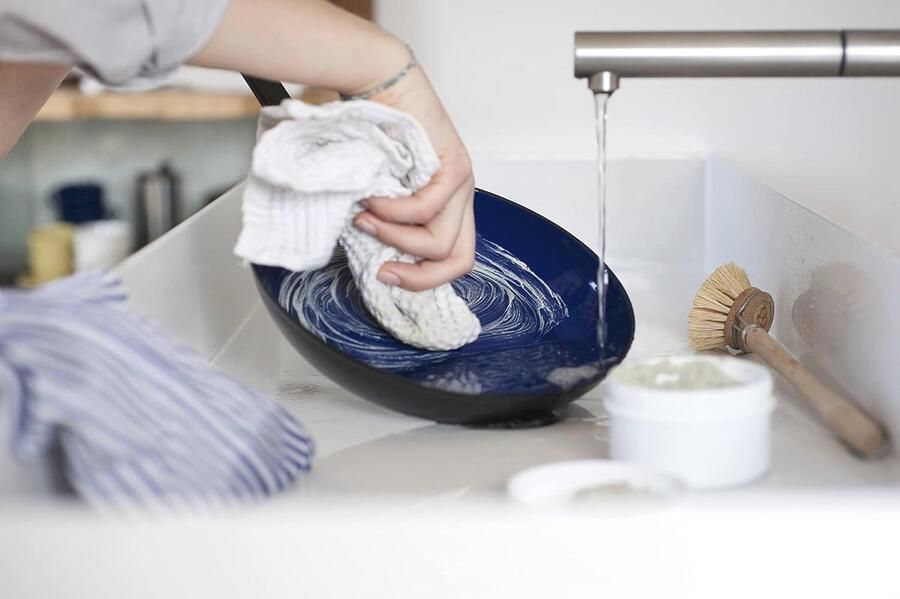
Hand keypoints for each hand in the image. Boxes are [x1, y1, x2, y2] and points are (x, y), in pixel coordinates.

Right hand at [353, 65, 474, 291]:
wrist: (380, 83)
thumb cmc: (375, 133)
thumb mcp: (382, 189)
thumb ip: (386, 221)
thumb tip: (370, 256)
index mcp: (449, 206)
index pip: (455, 259)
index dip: (424, 279)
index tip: (385, 274)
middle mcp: (462, 198)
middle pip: (459, 260)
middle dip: (418, 276)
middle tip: (382, 269)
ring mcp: (463, 183)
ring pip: (440, 241)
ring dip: (395, 238)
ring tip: (365, 219)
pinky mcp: (456, 167)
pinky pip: (425, 210)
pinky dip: (393, 212)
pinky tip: (372, 199)